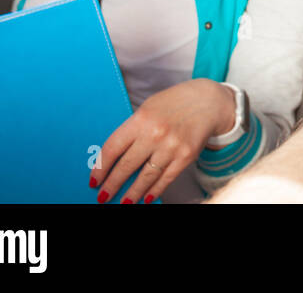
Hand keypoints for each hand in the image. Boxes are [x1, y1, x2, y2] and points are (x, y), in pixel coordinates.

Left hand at [90, 77, 234, 203]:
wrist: (208, 100)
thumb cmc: (174, 104)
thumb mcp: (149, 109)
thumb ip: (133, 130)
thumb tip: (114, 159)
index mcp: (141, 119)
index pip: (113, 148)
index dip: (100, 168)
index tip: (94, 181)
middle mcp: (155, 133)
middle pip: (127, 166)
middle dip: (112, 185)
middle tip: (103, 196)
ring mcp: (172, 146)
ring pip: (146, 177)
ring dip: (132, 193)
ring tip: (124, 202)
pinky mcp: (186, 156)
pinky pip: (166, 178)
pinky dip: (155, 190)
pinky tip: (146, 197)